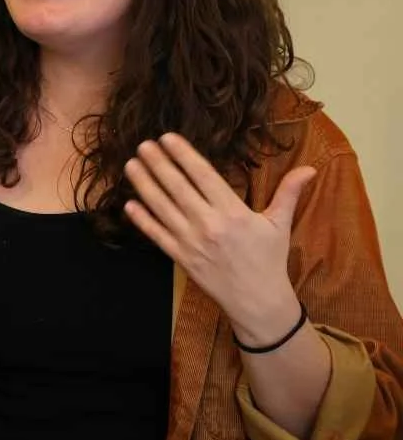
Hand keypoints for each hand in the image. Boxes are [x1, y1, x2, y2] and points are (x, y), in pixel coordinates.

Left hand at [123, 132, 316, 344]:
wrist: (257, 301)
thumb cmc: (269, 260)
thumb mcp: (280, 224)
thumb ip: (289, 193)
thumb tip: (310, 168)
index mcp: (233, 212)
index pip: (204, 176)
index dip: (184, 155)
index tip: (168, 138)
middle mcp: (209, 224)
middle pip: (178, 188)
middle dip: (159, 164)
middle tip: (143, 144)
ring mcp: (192, 242)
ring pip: (162, 208)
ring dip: (145, 185)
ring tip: (131, 165)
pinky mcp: (180, 258)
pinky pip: (157, 235)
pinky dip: (142, 220)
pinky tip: (129, 204)